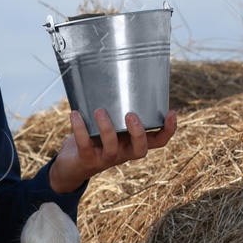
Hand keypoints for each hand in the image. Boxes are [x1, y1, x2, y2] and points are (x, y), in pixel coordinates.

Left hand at [47, 108, 176, 193]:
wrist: (71, 166)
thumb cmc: (94, 139)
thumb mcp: (109, 125)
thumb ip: (116, 110)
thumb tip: (118, 76)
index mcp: (132, 143)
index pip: (158, 141)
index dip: (168, 130)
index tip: (171, 112)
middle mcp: (123, 153)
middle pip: (140, 149)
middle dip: (138, 132)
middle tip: (131, 114)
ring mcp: (105, 158)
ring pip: (112, 146)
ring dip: (107, 128)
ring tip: (100, 111)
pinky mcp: (86, 159)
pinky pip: (84, 144)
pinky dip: (79, 128)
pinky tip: (75, 114)